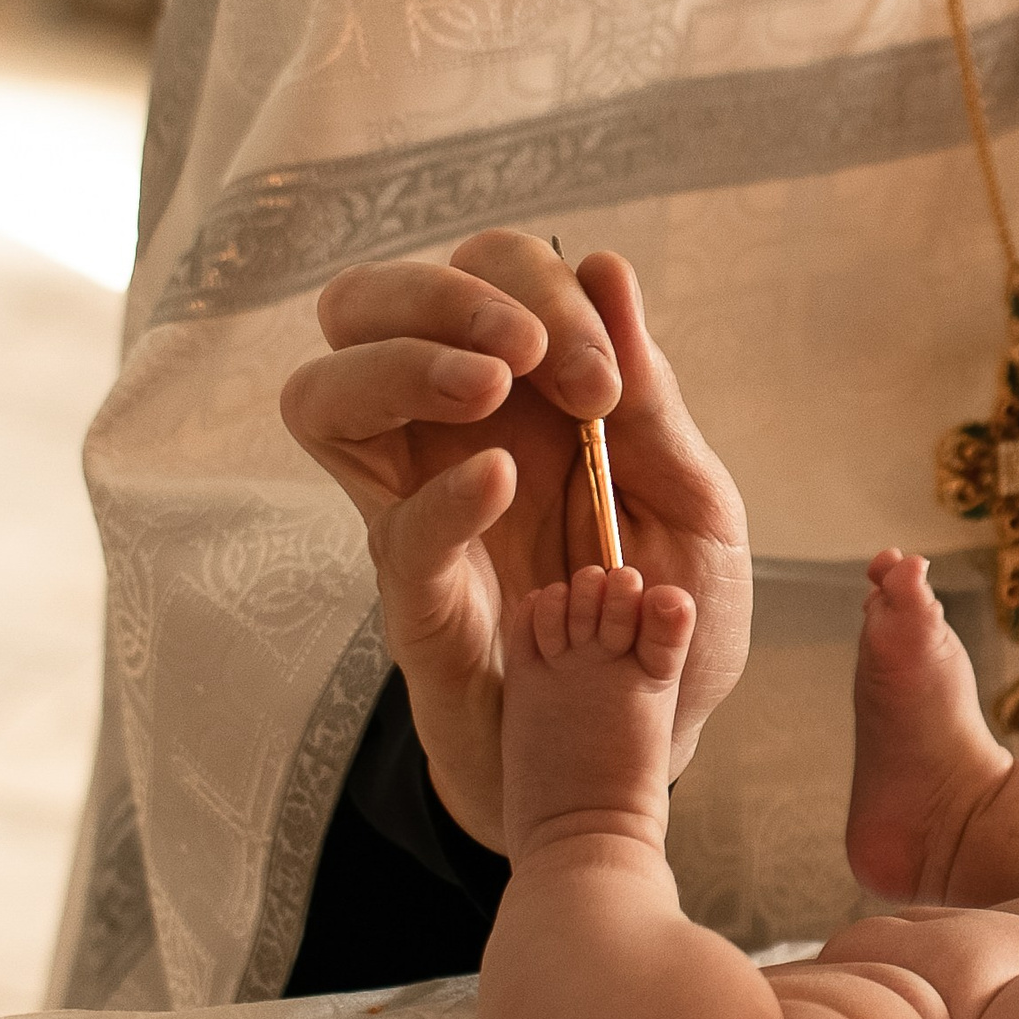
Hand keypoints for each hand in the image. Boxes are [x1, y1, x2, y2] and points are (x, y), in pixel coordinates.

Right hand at [281, 229, 751, 849]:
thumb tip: (606, 267)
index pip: (478, 275)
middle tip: (536, 355)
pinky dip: (441, 489)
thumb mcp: (695, 505)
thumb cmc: (661, 622)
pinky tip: (500, 477)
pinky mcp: (415, 600)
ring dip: (402, 363)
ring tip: (492, 384)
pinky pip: (393, 527)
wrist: (647, 752)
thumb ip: (653, 400)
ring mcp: (415, 511)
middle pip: (366, 303)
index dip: (534, 287)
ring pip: (323, 393)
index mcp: (524, 396)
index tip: (604, 368)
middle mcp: (446, 435)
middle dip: (450, 296)